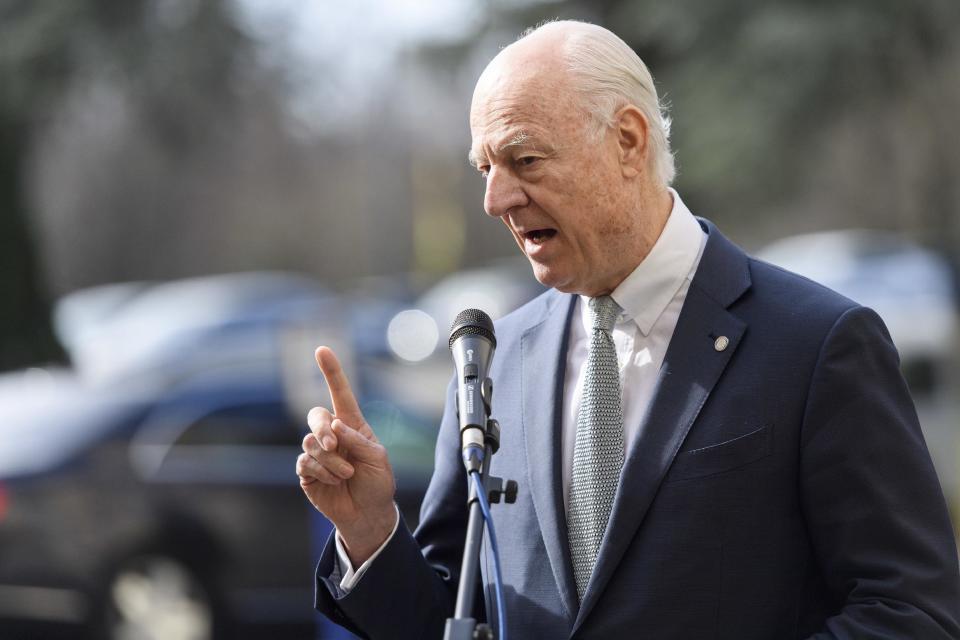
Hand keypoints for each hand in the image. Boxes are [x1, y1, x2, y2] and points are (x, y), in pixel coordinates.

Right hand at [296, 346, 396, 564]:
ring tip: (346, 475)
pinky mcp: (307, 472)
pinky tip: (335, 482)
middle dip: (323, 429)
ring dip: (331, 460)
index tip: (322, 349)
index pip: (340, 393)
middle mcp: (332, 435)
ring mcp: (317, 453)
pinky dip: (323, 472)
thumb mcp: (378, 460)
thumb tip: (336, 425)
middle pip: (316, 416)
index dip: (331, 371)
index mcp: (352, 425)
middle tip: (335, 445)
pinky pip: (305, 462)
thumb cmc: (377, 483)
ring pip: (310, 443)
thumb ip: (358, 441)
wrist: (368, 514)